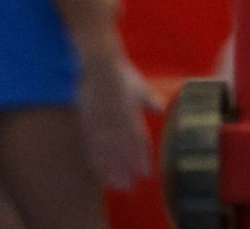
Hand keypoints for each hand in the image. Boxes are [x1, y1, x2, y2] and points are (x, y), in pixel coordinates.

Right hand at [75, 39, 152, 188]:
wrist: (99, 62)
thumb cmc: (121, 73)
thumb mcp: (139, 85)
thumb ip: (149, 100)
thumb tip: (161, 109)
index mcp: (132, 112)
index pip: (139, 140)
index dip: (142, 158)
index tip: (146, 174)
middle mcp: (118, 120)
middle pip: (124, 151)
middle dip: (128, 170)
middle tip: (131, 187)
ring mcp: (102, 122)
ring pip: (108, 153)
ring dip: (113, 170)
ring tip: (118, 185)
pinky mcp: (88, 122)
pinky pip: (92, 146)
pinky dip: (97, 160)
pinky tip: (99, 171)